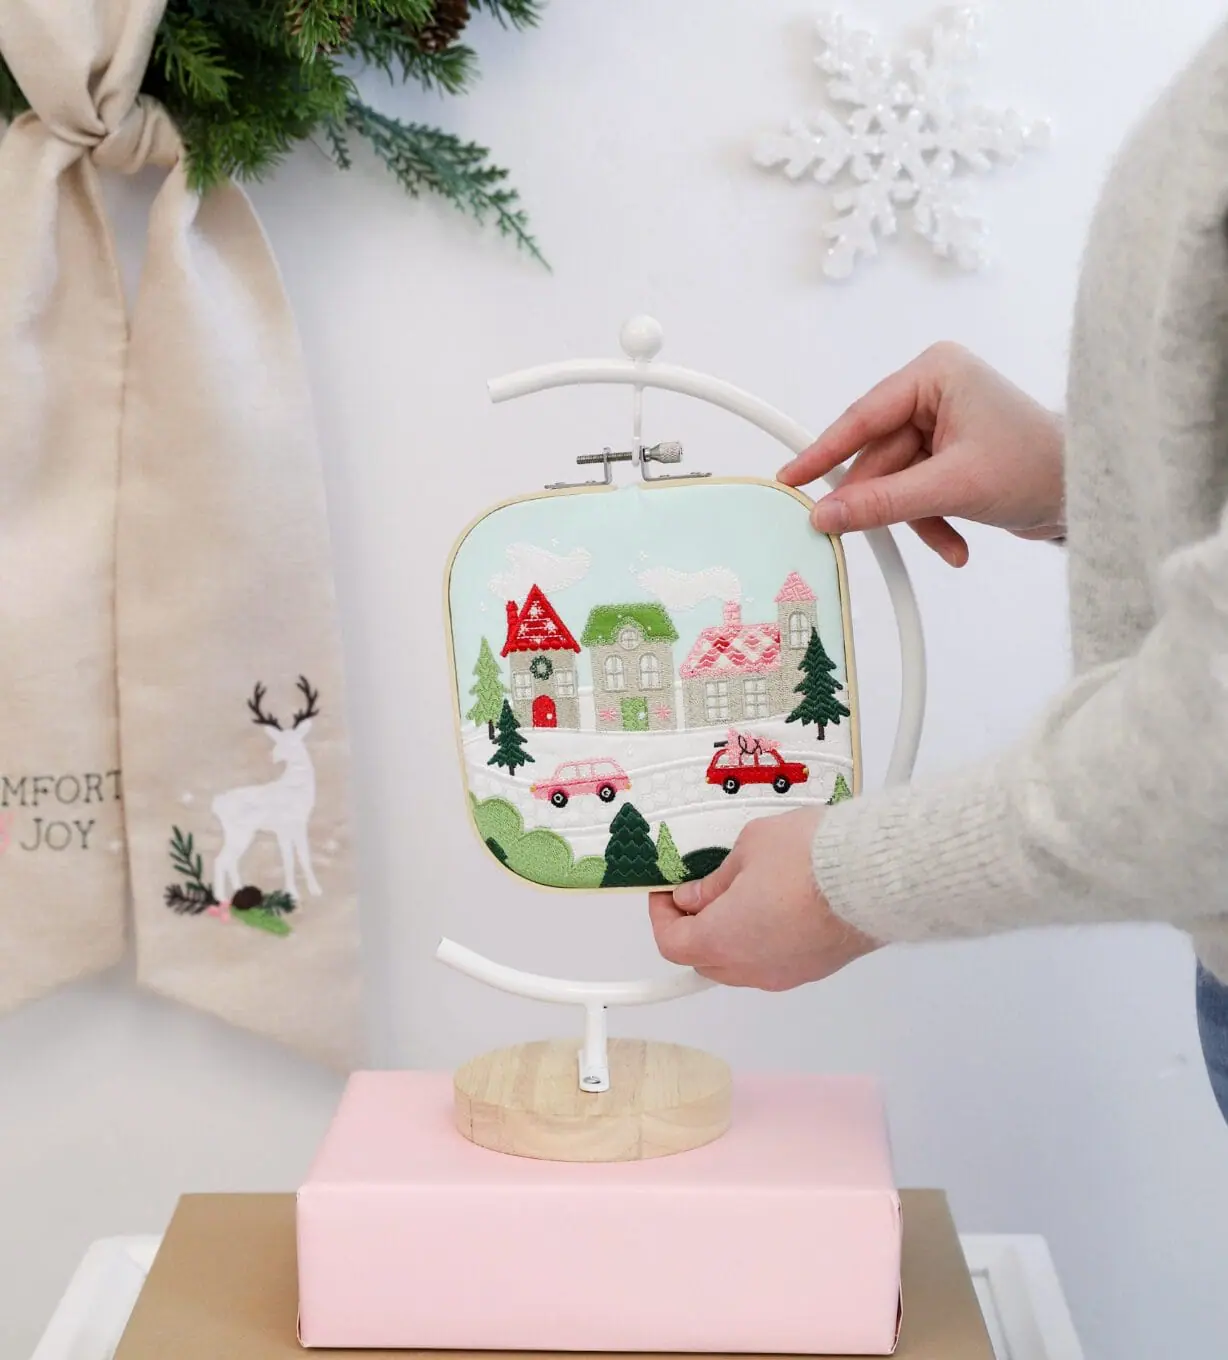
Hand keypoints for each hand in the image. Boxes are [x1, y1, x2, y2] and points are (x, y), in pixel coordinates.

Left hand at [648, 808, 878, 989]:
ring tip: (740, 896)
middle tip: (698, 893)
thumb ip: (716, 880)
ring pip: (740, 965)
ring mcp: (786, 973)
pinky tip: (774, 907)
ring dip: (729, 937)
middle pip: (704, 960)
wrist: (875, 874)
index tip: (666, 893)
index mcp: (722, 940)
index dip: (662, 917)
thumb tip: (696, 896)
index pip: (672, 943)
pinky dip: (762, 941)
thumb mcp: (748, 848)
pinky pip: (774, 962)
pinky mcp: (816, 969)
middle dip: (694, 928)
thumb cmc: (810, 858)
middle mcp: (751, 968)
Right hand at [778, 343, 1064, 565]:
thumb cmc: (1038, 467)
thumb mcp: (951, 487)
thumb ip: (883, 503)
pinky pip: (915, 492)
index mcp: (935, 374)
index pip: (863, 417)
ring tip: (946, 542)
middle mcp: (935, 392)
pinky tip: (955, 544)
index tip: (791, 478)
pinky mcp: (949, 456)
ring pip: (895, 481)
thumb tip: (826, 516)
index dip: (824, 452)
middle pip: (878, 457)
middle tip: (855, 533)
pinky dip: (930, 521)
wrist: (1090, 494)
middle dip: (886, 501)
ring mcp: (942, 425)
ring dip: (915, 519)